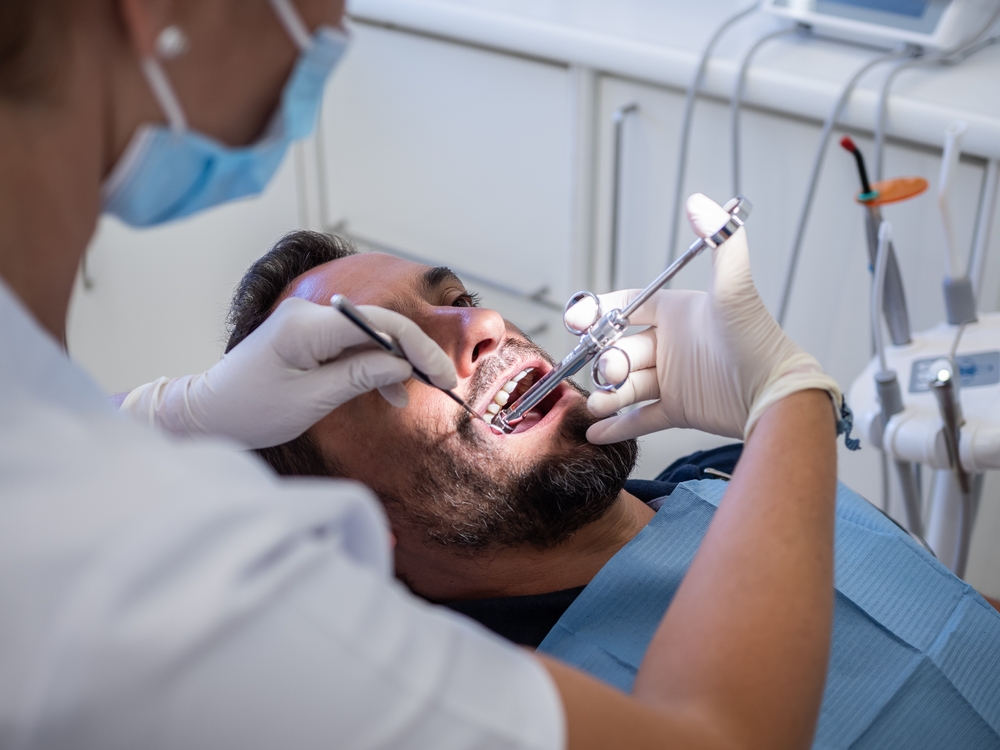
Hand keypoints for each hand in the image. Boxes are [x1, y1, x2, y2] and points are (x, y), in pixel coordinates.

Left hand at [121, 297, 455, 448]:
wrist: (209, 413)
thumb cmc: (250, 410)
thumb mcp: (310, 400)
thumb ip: (359, 377)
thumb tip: (402, 365)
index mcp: (305, 326)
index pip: (378, 323)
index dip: (416, 347)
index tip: (442, 375)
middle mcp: (310, 314)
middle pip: (379, 325)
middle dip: (413, 353)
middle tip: (444, 382)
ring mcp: (310, 323)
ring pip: (370, 336)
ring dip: (396, 363)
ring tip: (416, 394)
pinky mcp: (312, 337)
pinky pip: (354, 346)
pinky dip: (375, 366)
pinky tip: (392, 392)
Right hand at [583, 193, 841, 444]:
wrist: (778, 395)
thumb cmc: (759, 341)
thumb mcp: (735, 289)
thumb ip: (721, 241)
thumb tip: (698, 200)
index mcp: (678, 314)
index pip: (627, 307)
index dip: (600, 312)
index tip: (578, 320)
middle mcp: (672, 345)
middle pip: (622, 349)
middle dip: (608, 361)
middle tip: (612, 372)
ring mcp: (674, 379)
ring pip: (626, 386)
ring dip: (608, 396)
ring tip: (601, 405)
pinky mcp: (679, 410)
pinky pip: (640, 418)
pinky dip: (617, 426)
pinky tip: (596, 432)